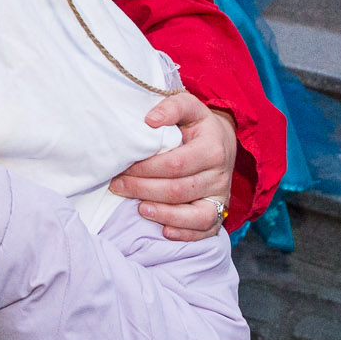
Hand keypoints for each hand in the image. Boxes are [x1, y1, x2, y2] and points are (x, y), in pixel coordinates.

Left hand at [109, 93, 236, 240]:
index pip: (176, 163)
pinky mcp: (220, 211)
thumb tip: (150, 120)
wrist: (222, 142)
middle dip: (144, 189)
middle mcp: (220, 175)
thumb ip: (171, 107)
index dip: (146, 168)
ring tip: (139, 208)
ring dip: (163, 214)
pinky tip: (164, 230)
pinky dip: (185, 233)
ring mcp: (221, 196)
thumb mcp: (188, 106)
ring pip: (195, 214)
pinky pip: (206, 229)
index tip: (122, 166)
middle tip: (118, 186)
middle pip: (179, 190)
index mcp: (212, 148)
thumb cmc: (197, 125)